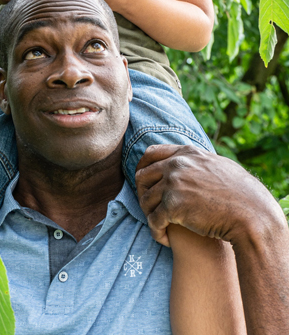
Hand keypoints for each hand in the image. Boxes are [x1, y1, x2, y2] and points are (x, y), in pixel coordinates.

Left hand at [135, 145, 284, 248]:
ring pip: (145, 200)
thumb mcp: (218, 165)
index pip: (151, 153)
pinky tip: (164, 239)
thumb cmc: (241, 194)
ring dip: (149, 215)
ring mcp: (173, 184)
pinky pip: (154, 221)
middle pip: (142, 176)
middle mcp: (176, 165)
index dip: (142, 167)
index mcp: (186, 153)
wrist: (251, 214)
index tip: (143, 182)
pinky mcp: (173, 206)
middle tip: (149, 208)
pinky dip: (156, 232)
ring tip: (159, 226)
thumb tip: (189, 160)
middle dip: (141, 193)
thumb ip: (198, 161)